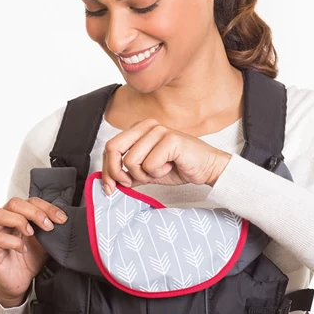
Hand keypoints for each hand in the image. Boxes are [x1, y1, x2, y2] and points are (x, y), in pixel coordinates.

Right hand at [0, 196, 67, 305]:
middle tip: (48, 226)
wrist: (19, 285)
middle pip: (13, 203)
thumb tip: (63, 220)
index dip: (46, 207)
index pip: (29, 201)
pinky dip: (13, 241)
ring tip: (31, 233)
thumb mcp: (44, 242)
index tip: (61, 218)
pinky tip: (22, 249)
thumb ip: (49, 229)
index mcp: (17, 217)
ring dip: (19, 221)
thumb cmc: (28, 261)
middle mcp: (3, 223)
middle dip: (34, 212)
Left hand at [100, 118, 231, 194]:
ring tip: (160, 171)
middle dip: (116, 172)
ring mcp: (158, 130)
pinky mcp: (170, 139)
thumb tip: (109, 183)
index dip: (106, 169)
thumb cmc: (179, 167)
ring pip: (131, 160)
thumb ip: (128, 174)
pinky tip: (170, 167)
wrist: (206, 168)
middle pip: (113, 148)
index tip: (110, 187)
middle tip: (128, 184)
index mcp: (139, 129)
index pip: (110, 147)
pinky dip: (158, 173)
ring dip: (144, 175)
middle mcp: (147, 126)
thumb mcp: (147, 172)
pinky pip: (149, 164)